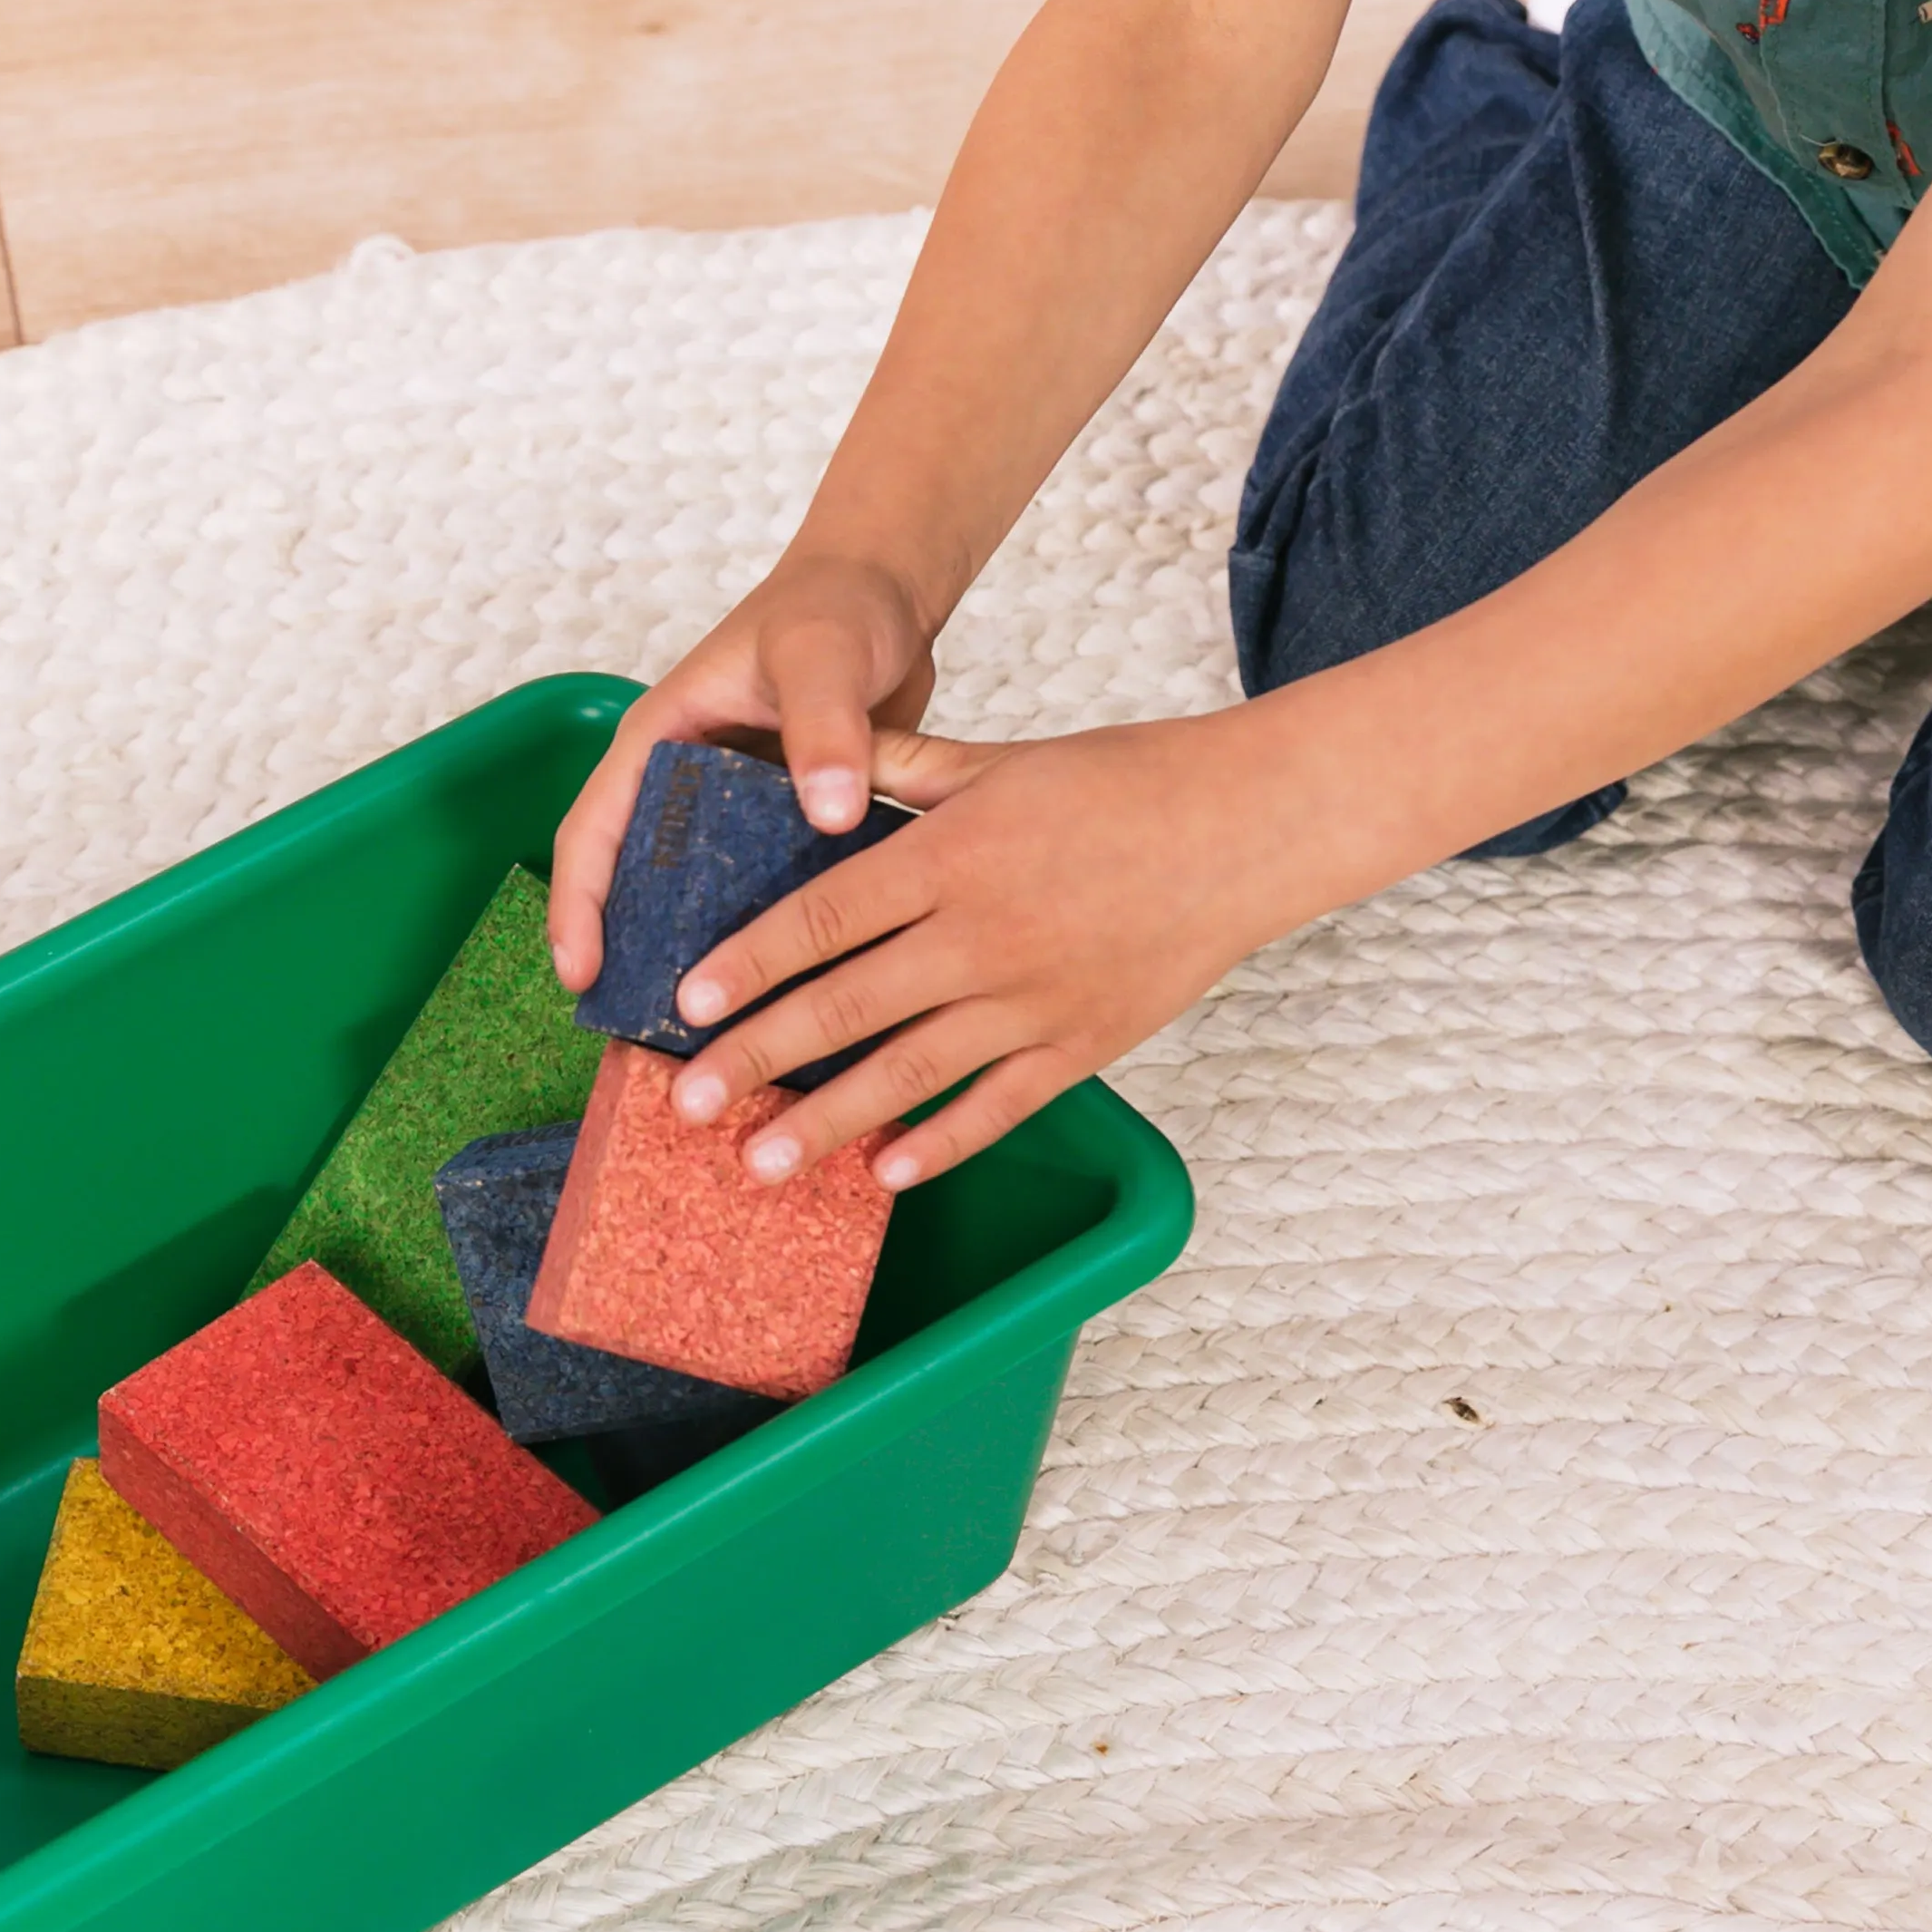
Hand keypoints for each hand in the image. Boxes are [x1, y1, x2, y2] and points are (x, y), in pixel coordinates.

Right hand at [548, 550, 941, 993]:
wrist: (889, 593)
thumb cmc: (836, 605)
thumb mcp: (821, 656)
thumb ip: (824, 726)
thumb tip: (828, 813)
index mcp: (662, 740)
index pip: (594, 831)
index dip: (578, 907)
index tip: (582, 974)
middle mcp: (689, 783)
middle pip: (639, 881)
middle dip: (634, 955)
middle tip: (644, 1033)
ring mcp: (738, 811)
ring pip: (704, 899)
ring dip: (704, 960)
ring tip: (717, 1038)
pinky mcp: (789, 828)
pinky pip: (769, 897)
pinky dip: (772, 944)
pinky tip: (798, 1000)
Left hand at [662, 709, 1321, 1188]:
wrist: (1247, 829)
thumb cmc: (1121, 782)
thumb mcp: (997, 758)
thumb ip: (900, 767)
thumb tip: (813, 769)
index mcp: (952, 855)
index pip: (823, 918)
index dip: (749, 963)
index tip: (684, 1002)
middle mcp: (982, 935)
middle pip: (845, 1007)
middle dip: (756, 1060)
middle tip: (686, 1102)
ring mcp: (1033, 1001)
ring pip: (908, 1076)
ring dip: (826, 1124)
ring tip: (760, 1163)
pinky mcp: (1080, 1045)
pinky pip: (995, 1108)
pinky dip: (938, 1144)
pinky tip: (884, 1172)